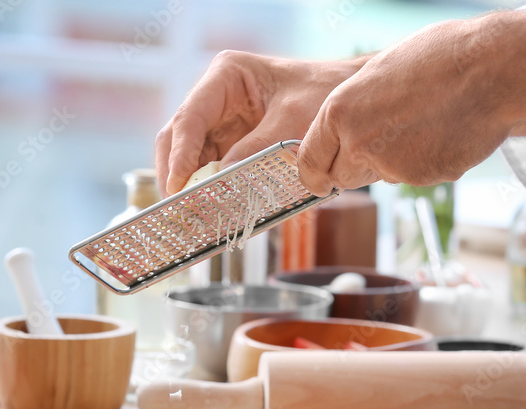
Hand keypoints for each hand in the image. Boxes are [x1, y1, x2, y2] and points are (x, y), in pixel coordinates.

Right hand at [155, 50, 368, 195]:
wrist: (350, 101)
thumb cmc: (325, 96)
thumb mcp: (293, 122)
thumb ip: (256, 149)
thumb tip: (219, 180)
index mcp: (226, 75)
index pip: (189, 118)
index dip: (180, 154)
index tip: (178, 186)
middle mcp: (216, 97)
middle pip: (178, 137)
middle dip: (176, 172)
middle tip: (177, 207)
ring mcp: (221, 121)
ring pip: (190, 157)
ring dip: (189, 185)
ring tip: (190, 216)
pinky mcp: (231, 144)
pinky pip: (211, 169)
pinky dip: (209, 189)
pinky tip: (210, 211)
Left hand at [298, 16, 525, 195]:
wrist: (492, 69)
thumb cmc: (440, 58)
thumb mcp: (380, 71)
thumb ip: (358, 106)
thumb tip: (350, 128)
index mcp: (340, 111)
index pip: (310, 161)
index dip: (314, 175)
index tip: (320, 182)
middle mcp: (359, 142)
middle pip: (343, 177)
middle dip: (356, 169)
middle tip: (382, 145)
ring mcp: (391, 165)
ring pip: (382, 177)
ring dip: (395, 162)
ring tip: (424, 123)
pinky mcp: (423, 179)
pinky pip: (416, 177)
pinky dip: (427, 161)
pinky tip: (445, 131)